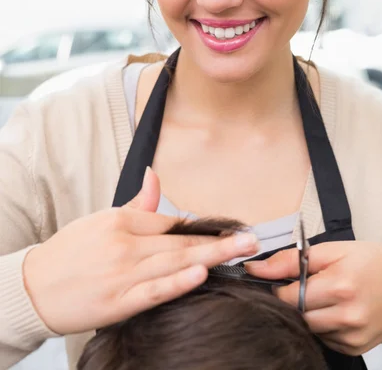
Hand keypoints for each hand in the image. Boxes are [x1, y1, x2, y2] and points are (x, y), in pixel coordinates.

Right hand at [23, 168, 258, 334]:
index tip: (228, 228)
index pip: (170, 221)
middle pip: (180, 241)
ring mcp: (123, 273)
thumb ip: (136, 203)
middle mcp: (125, 244)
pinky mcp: (119, 301)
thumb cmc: (70, 252)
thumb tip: (155, 175)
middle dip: (220, 240)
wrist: (35, 287)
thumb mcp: (101, 220)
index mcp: (121, 221)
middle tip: (251, 239)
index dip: (201, 226)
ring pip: (174, 262)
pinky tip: (201, 274)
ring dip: (212, 257)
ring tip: (241, 252)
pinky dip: (178, 282)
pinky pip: (154, 290)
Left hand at [245, 241, 381, 355]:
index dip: (280, 287)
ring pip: (309, 330)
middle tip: (306, 287)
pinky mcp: (355, 348)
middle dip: (294, 301)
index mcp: (339, 287)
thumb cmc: (368, 262)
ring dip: (308, 314)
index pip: (288, 297)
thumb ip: (290, 259)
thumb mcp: (330, 250)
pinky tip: (333, 311)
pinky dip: (323, 326)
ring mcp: (352, 336)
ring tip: (323, 297)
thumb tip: (256, 268)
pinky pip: (324, 340)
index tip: (283, 280)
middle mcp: (347, 316)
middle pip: (297, 316)